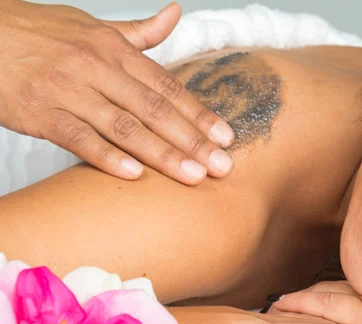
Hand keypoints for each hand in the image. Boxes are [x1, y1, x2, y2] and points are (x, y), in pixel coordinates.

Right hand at [0, 1, 234, 183]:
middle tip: (222, 166)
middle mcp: (97, 67)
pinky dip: (106, 156)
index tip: (227, 137)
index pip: (167, 86)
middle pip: (155, 109)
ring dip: (163, 153)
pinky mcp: (40, 111)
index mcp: (115, 49)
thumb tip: (175, 14)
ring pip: (124, 126)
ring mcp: (69, 90)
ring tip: (193, 175)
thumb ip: (139, 32)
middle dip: (193, 140)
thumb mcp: (93, 26)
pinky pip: (78, 137)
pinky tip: (135, 174)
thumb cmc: (41, 32)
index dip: (199, 114)